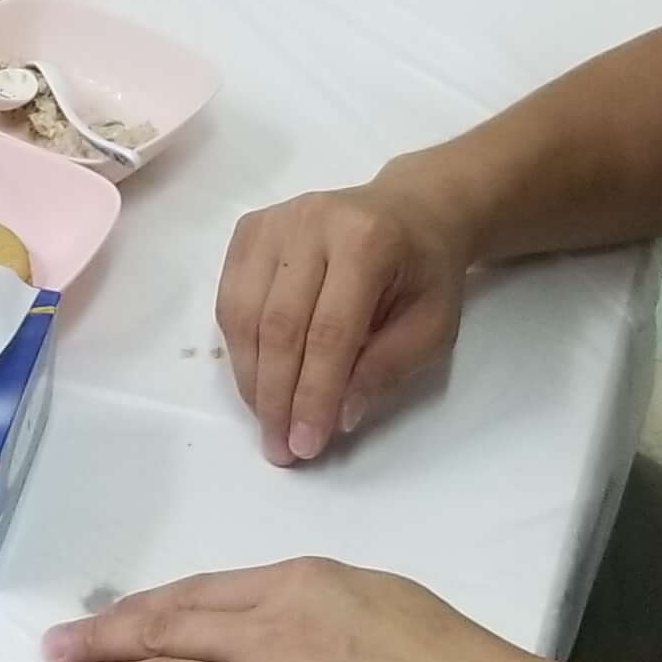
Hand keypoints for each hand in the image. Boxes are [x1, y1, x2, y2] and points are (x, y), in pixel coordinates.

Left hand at [42, 560, 538, 661]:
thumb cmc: (450, 657)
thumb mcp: (374, 594)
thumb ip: (309, 602)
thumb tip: (264, 616)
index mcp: (295, 586)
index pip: (195, 595)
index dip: (138, 610)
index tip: (102, 620)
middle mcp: (271, 634)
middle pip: (164, 634)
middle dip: (99, 644)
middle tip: (52, 655)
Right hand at [216, 175, 469, 464]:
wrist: (411, 212)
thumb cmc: (424, 275)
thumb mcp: (432, 327)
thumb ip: (387, 368)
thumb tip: (337, 416)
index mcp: (367, 241)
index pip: (330, 331)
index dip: (314, 393)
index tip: (307, 446)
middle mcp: (312, 221)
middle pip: (279, 324)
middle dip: (276, 397)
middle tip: (280, 449)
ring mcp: (274, 221)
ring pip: (242, 314)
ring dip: (251, 380)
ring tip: (267, 422)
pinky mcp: (250, 230)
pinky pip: (229, 300)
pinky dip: (239, 349)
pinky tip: (258, 380)